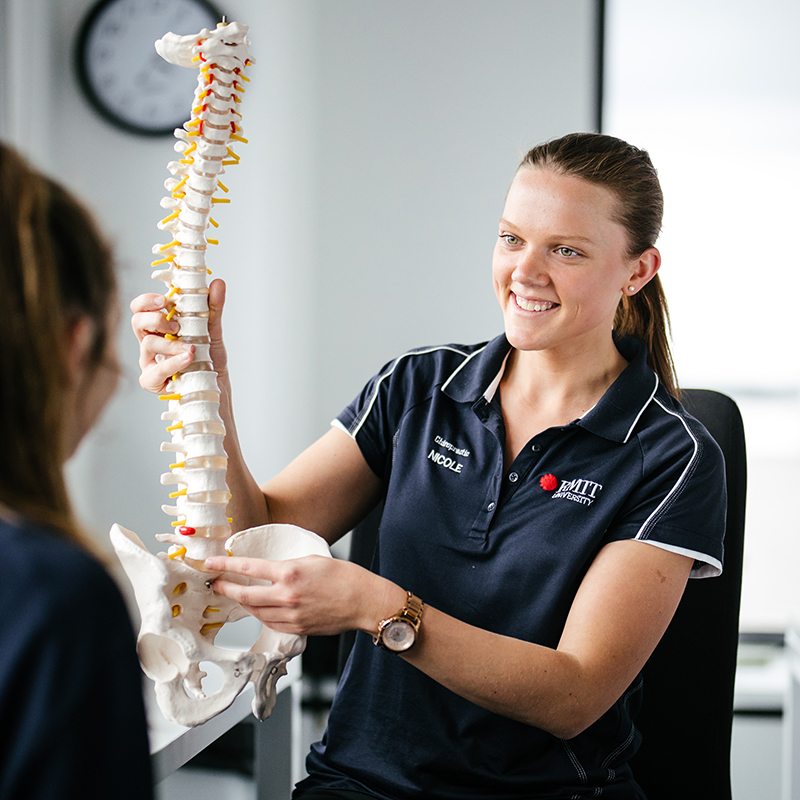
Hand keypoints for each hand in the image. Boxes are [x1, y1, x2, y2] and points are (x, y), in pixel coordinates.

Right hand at [130, 278, 227, 393]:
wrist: (215, 388)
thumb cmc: (209, 360)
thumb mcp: (212, 331)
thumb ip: (213, 308)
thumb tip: (218, 282)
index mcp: (159, 327)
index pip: (140, 308)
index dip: (146, 301)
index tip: (163, 300)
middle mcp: (150, 342)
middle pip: (137, 321)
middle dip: (155, 319)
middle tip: (176, 325)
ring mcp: (149, 362)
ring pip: (148, 344)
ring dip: (171, 343)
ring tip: (191, 349)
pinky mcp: (152, 381)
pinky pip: (155, 371)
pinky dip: (173, 363)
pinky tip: (187, 358)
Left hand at [204, 554, 402, 636]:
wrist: (364, 601)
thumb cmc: (344, 577)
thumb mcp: (313, 560)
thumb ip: (288, 566)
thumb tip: (271, 571)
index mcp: (289, 573)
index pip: (248, 569)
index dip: (225, 566)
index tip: (211, 563)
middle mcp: (286, 596)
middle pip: (245, 595)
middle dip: (226, 589)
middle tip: (216, 584)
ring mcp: (291, 615)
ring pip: (255, 612)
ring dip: (242, 603)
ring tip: (236, 595)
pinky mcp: (297, 629)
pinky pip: (270, 623)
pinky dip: (261, 615)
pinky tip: (259, 609)